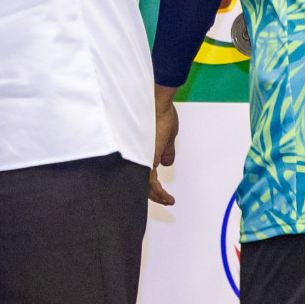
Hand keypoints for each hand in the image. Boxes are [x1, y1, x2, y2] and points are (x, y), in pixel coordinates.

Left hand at [150, 85, 178, 205]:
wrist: (157, 102)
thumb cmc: (159, 112)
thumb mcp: (166, 135)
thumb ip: (165, 151)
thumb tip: (166, 163)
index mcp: (141, 148)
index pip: (142, 170)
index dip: (150, 183)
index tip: (162, 191)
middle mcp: (137, 153)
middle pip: (140, 179)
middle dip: (153, 193)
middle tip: (164, 200)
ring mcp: (139, 156)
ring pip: (144, 183)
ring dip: (157, 195)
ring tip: (167, 200)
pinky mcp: (145, 158)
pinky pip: (148, 181)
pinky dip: (158, 191)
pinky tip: (166, 197)